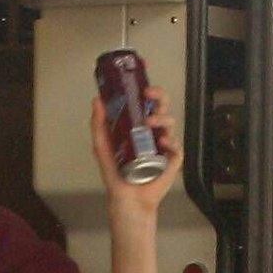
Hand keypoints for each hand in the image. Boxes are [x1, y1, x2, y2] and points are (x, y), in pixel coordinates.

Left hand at [90, 86, 183, 217]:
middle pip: (161, 106)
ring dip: (161, 118)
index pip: (145, 102)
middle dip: (158, 96)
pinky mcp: (173, 159)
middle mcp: (152, 132)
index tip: (144, 75)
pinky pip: (176, 145)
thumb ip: (99, 124)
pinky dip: (171, 141)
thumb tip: (96, 100)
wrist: (126, 198)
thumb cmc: (116, 173)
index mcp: (138, 125)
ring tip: (149, 122)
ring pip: (170, 122)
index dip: (148, 87)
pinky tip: (163, 141)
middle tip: (148, 94)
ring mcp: (164, 144)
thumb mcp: (102, 146)